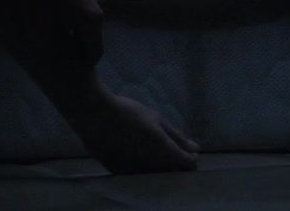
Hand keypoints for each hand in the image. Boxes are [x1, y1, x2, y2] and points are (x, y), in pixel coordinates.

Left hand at [6, 0, 104, 62]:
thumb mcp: (38, 27)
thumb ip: (51, 46)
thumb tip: (54, 54)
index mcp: (92, 20)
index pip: (95, 52)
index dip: (81, 64)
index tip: (66, 68)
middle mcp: (96, 4)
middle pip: (90, 35)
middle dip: (74, 45)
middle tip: (54, 52)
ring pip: (81, 18)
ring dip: (68, 27)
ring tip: (47, 30)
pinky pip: (76, 4)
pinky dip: (65, 12)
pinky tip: (45, 10)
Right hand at [66, 90, 200, 173]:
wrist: (94, 116)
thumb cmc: (128, 113)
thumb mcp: (156, 119)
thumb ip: (177, 136)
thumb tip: (195, 149)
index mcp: (165, 152)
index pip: (189, 165)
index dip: (191, 159)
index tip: (187, 151)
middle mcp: (152, 167)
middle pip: (173, 174)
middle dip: (176, 165)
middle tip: (171, 151)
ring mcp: (135, 173)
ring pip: (155, 177)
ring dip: (159, 168)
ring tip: (152, 151)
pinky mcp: (120, 174)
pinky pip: (138, 177)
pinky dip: (142, 169)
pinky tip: (136, 154)